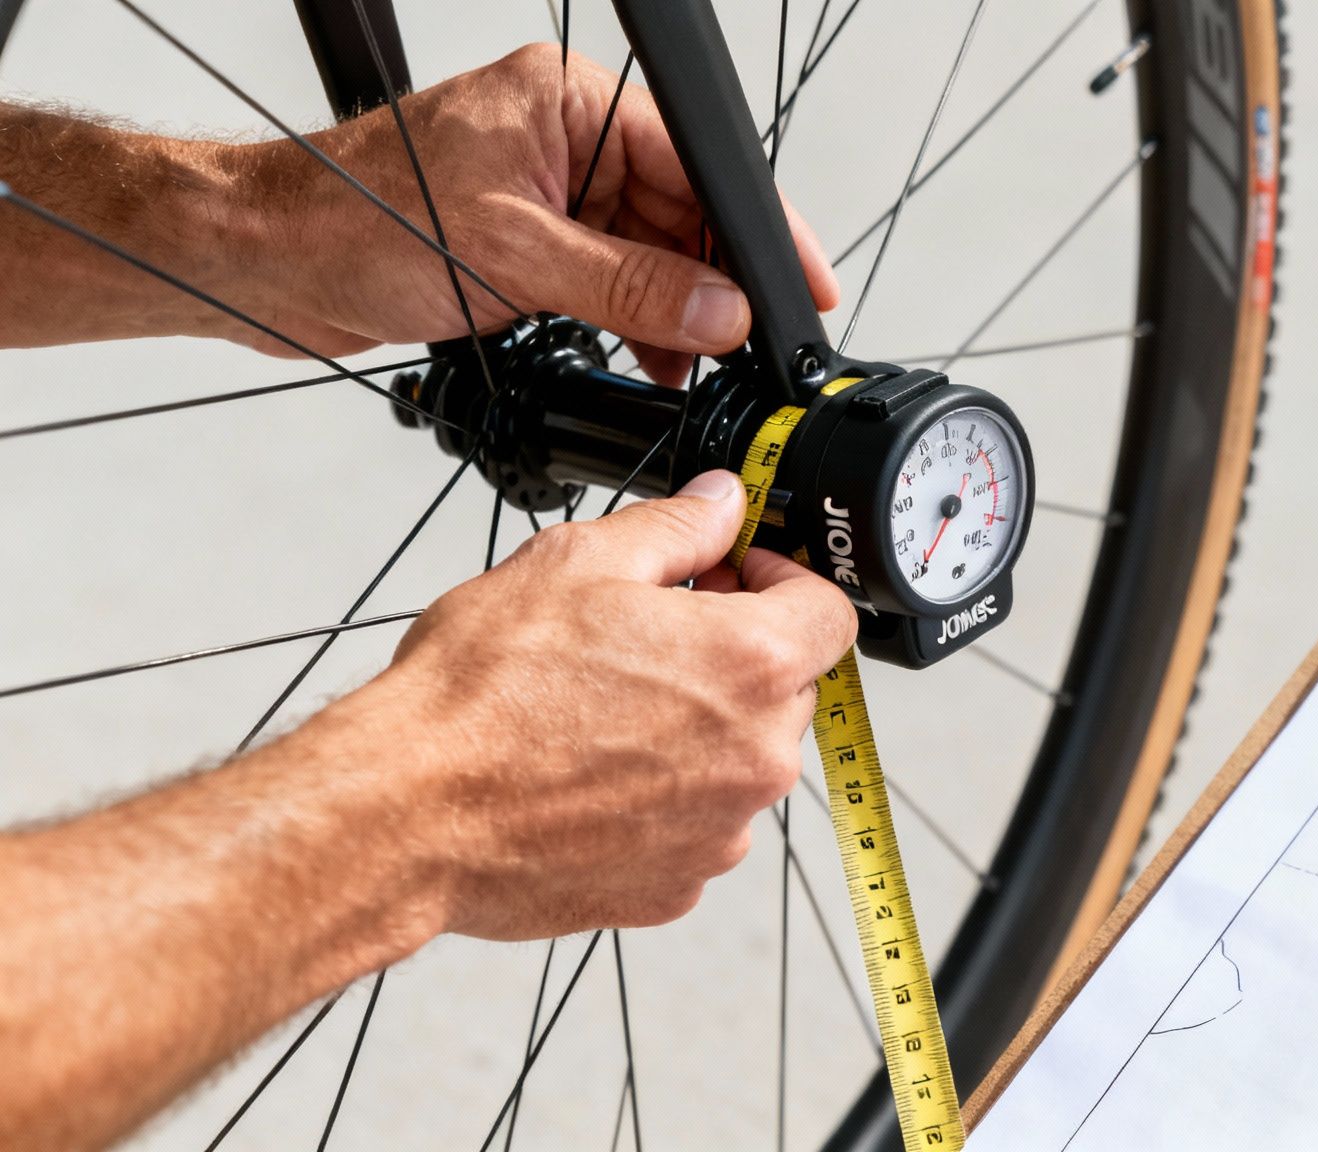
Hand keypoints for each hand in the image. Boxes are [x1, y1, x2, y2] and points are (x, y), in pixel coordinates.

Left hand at [241, 44, 838, 380]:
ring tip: (691, 369)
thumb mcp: (515, 258)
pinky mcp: (531, 241)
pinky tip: (652, 364)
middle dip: (713, 286)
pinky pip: (613, 282)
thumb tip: (718, 315)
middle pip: (682, 214)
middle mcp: (566, 138)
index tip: (800, 287)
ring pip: (652, 256)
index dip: (755, 231)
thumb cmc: (356, 221)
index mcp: (569, 103)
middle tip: (743, 350)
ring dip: (675, 316)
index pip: (695, 164)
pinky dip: (636, 325)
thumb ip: (631, 288)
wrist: (266, 261)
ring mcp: (550, 191)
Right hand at [353, 471, 855, 938]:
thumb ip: (676, 527)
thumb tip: (722, 502)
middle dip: (737, 654)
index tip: (732, 577)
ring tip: (604, 709)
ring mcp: (720, 833)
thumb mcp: (577, 562)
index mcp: (750, 666)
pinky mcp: (676, 886)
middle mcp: (755, 758)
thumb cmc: (480, 695)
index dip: (782, 581)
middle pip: (787, 689)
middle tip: (652, 636)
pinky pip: (695, 826)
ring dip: (699, 730)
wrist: (407, 813)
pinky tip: (589, 774)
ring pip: (740, 761)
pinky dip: (661, 799)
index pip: (829, 612)